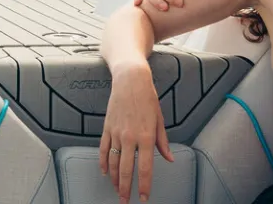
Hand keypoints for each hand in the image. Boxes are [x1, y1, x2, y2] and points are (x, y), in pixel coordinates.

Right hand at [98, 66, 174, 202]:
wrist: (130, 80)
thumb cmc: (147, 98)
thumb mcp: (159, 119)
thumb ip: (162, 142)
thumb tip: (169, 158)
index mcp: (146, 136)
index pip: (144, 168)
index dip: (143, 186)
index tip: (143, 197)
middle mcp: (130, 137)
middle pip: (126, 170)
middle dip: (126, 189)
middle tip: (125, 201)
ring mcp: (116, 133)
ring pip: (113, 163)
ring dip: (115, 179)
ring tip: (117, 190)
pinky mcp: (107, 128)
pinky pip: (104, 150)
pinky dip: (103, 163)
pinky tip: (105, 172)